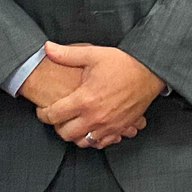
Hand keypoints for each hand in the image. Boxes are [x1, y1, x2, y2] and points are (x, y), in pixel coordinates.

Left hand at [24, 53, 143, 142]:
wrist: (149, 72)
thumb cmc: (122, 63)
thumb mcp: (93, 54)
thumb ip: (67, 54)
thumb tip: (47, 48)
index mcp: (85, 99)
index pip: (54, 115)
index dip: (43, 114)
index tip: (42, 110)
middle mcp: (95, 117)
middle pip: (66, 134)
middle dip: (57, 126)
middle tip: (58, 117)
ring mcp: (109, 126)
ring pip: (83, 142)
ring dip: (75, 134)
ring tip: (73, 123)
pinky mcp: (120, 129)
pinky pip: (101, 144)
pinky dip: (93, 139)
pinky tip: (92, 128)